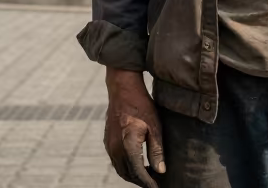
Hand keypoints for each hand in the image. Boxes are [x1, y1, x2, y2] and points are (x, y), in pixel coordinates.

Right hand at [104, 68, 165, 186]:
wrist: (122, 90)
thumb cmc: (141, 106)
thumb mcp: (155, 127)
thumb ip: (157, 150)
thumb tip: (160, 171)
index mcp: (128, 145)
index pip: (138, 172)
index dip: (148, 183)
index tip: (157, 187)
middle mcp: (115, 148)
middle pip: (127, 174)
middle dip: (140, 181)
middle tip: (154, 183)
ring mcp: (109, 145)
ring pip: (120, 169)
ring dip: (132, 175)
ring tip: (147, 175)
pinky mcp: (107, 141)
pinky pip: (115, 161)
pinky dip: (125, 167)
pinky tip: (136, 163)